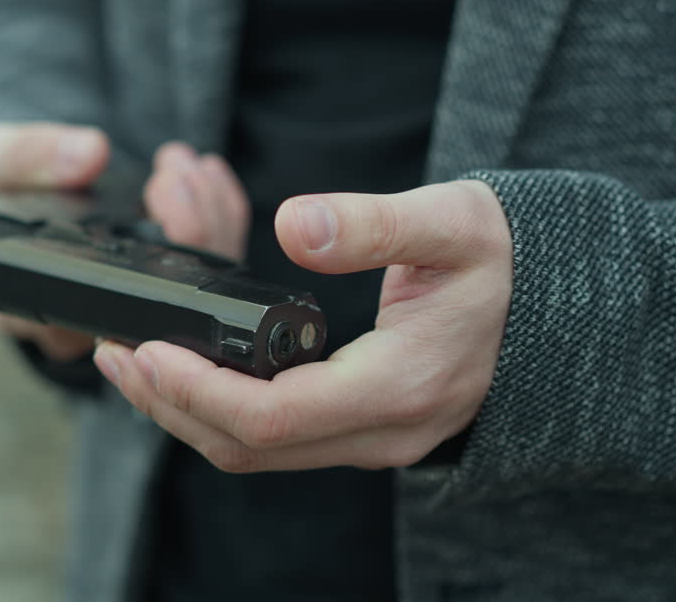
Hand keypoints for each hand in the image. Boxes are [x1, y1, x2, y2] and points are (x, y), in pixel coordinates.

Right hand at [0, 126, 250, 360]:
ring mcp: (136, 308)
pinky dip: (220, 216)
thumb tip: (89, 153)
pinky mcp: (168, 285)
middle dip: (189, 227)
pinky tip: (208, 177)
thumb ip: (28, 158)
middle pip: (166, 304)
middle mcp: (89, 321)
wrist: (21, 183)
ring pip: (196, 286)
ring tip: (187, 164)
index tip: (157, 196)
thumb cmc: (1, 185)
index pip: (104, 307)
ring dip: (208, 216)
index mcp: (35, 307)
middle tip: (175, 172)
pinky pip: (211, 264)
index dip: (147, 265)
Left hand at [92, 181, 512, 470]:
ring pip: (257, 453)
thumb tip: (293, 224)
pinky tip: (187, 372)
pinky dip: (219, 412)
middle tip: (112, 355)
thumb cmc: (511, 262)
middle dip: (169, 405)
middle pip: (248, 448)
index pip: (271, 417)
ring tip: (130, 363)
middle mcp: (381, 433)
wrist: (562, 309)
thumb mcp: (454, 222)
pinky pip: (276, 441)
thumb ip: (374, 224)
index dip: (195, 389)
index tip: (142, 348)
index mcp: (398, 387)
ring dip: (186, 414)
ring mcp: (373, 441)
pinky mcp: (362, 430)